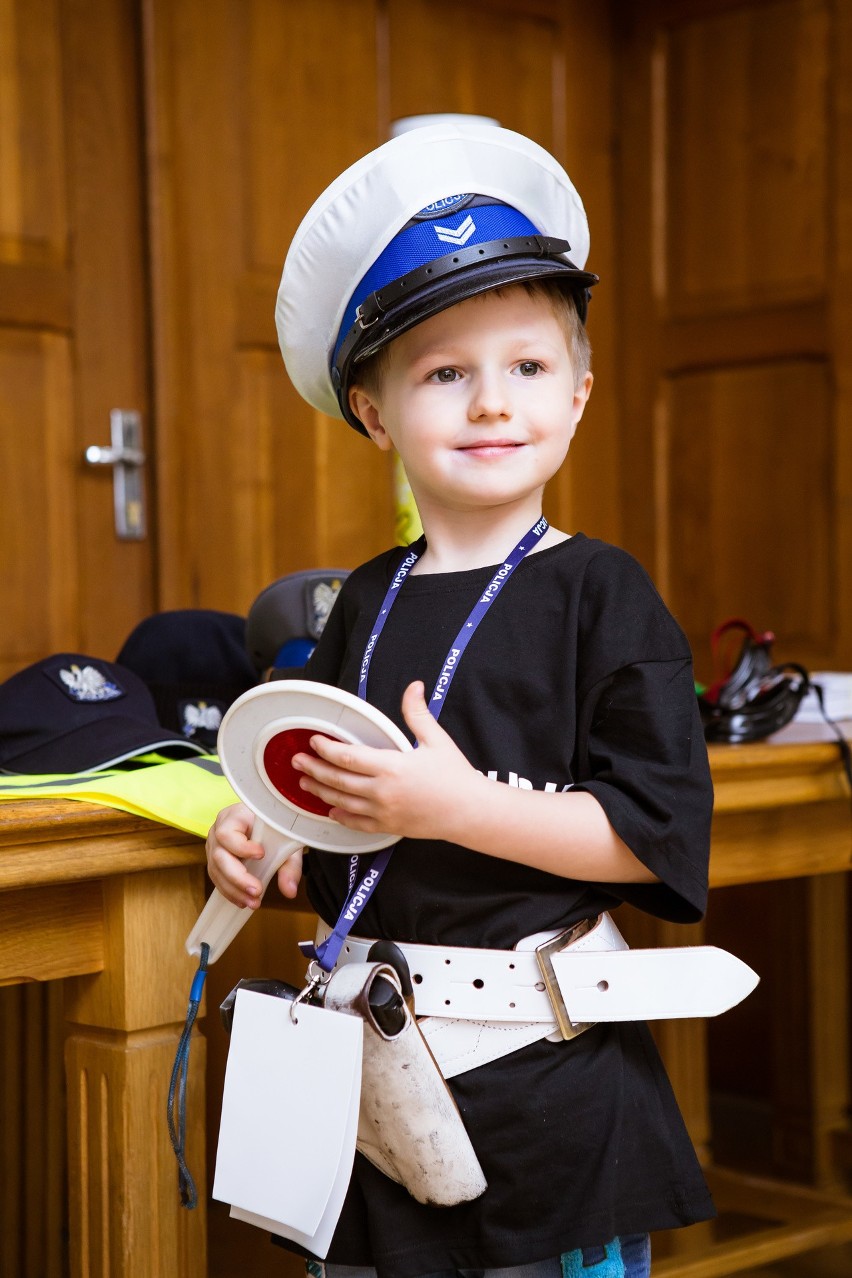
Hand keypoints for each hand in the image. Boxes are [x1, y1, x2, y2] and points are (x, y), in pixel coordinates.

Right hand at [206, 802, 303, 906]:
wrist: (266, 825)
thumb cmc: (273, 827)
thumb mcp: (287, 841)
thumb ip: (290, 865)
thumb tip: (290, 891)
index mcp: (234, 816)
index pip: (227, 832)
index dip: (241, 846)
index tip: (261, 854)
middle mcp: (218, 830)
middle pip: (219, 856)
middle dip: (238, 877)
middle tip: (256, 891)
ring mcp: (214, 846)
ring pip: (216, 871)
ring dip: (234, 890)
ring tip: (253, 902)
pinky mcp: (215, 860)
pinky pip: (217, 878)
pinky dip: (230, 892)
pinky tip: (244, 900)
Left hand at [292, 681, 481, 840]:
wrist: (470, 812)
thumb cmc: (455, 775)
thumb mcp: (436, 740)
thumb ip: (418, 714)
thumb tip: (414, 687)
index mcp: (391, 766)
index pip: (348, 757)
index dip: (326, 748)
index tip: (313, 741)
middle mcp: (382, 791)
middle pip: (337, 780)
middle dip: (314, 769)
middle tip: (297, 761)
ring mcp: (383, 812)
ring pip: (342, 802)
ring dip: (320, 792)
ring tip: (304, 782)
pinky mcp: (388, 827)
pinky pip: (357, 824)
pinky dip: (340, 817)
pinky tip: (330, 810)